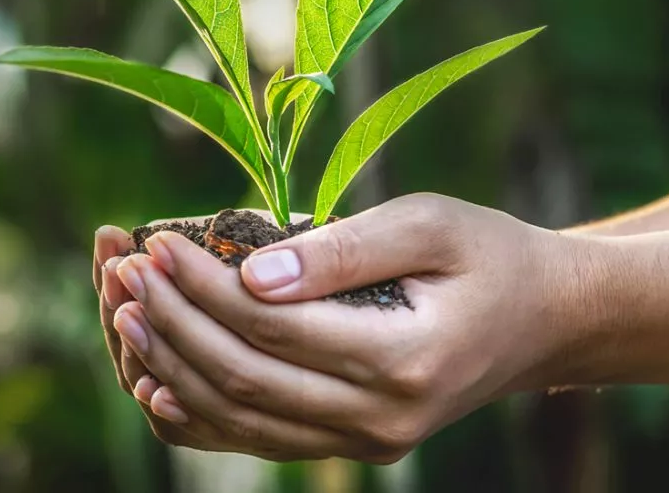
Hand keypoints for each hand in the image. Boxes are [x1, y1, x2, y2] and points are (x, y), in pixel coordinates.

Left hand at [107, 193, 596, 461]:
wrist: (545, 322)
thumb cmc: (488, 255)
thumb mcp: (430, 224)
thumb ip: (343, 249)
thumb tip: (251, 274)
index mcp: (404, 360)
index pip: (272, 328)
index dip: (202, 288)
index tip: (156, 244)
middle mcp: (382, 419)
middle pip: (244, 380)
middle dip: (172, 324)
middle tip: (123, 273)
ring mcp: (364, 443)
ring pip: (241, 420)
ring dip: (171, 367)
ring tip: (125, 312)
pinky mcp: (348, 444)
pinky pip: (257, 439)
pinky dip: (198, 414)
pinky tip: (153, 376)